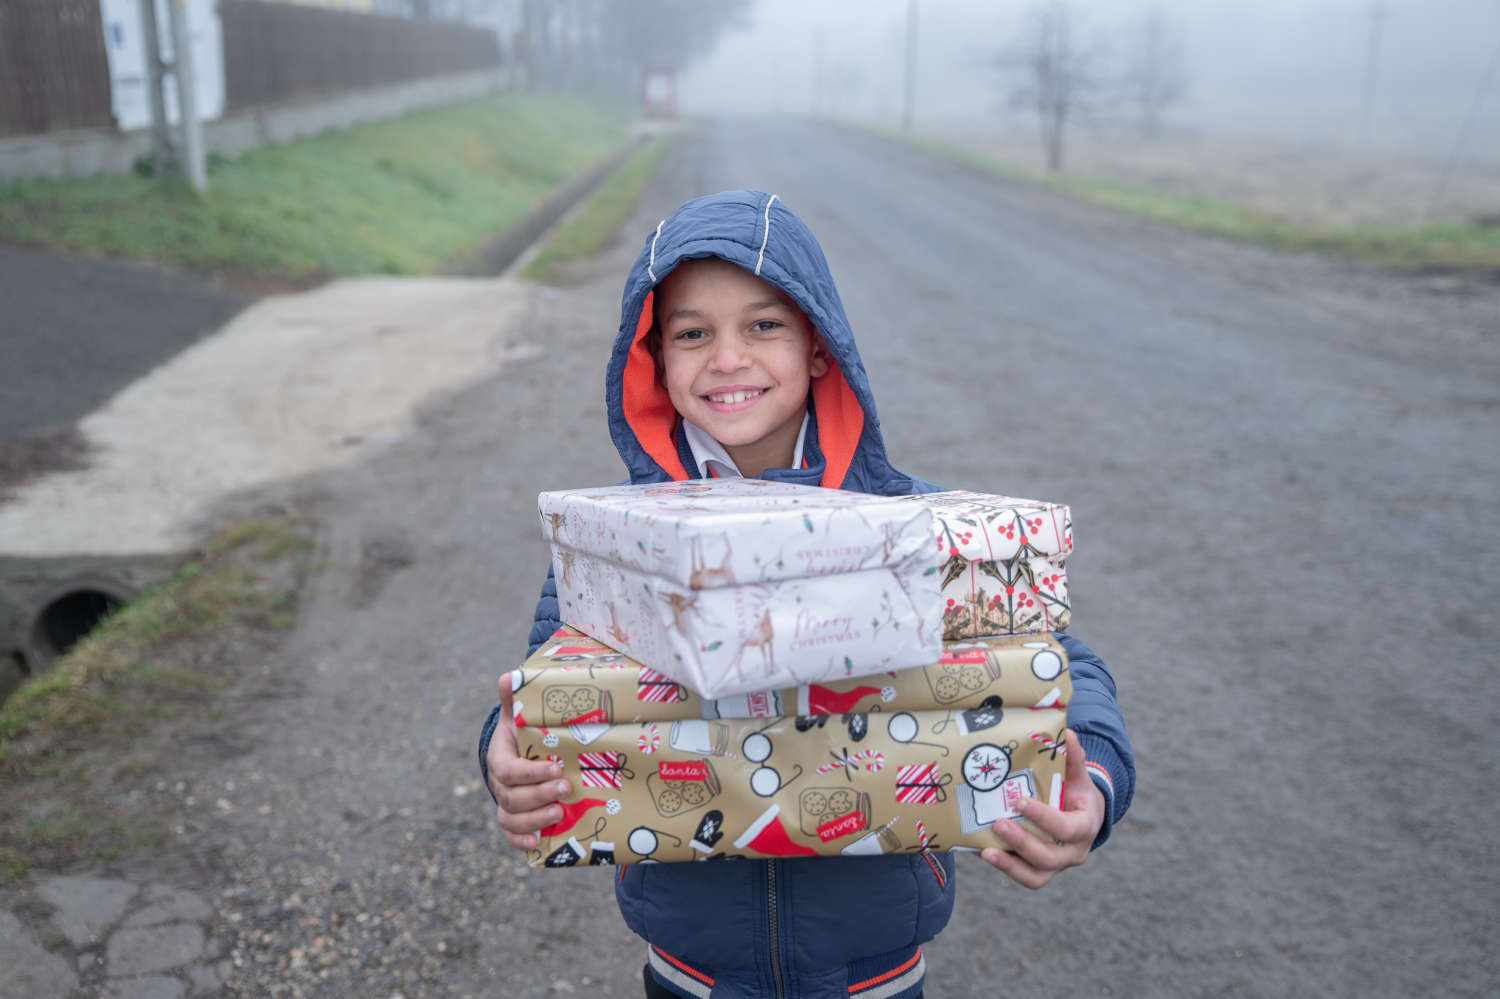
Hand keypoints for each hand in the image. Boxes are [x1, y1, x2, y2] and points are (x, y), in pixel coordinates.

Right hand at [487, 673, 570, 850]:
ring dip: (534, 819)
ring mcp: (506, 802)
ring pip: (511, 817)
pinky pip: (510, 835)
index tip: (555, 767)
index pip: (509, 770)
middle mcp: (500, 783)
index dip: (530, 773)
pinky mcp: (514, 818)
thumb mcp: (520, 714)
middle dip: (539, 795)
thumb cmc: (524, 732)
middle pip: (512, 796)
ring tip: (560, 813)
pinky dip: (521, 841)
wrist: (518, 751)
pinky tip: (538, 843)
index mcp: (500, 757)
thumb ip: (516, 698)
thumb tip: (508, 677)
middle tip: (565, 787)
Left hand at [980, 729, 1102, 888]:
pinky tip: (981, 851)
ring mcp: (1057, 866)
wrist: (1083, 816)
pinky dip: (1003, 866)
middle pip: (1050, 857)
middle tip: (998, 824)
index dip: (1044, 818)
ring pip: (1036, 877)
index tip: (1020, 803)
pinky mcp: (1040, 871)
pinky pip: (1023, 876)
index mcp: (1085, 826)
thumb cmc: (1077, 792)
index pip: (1068, 828)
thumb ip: (1073, 757)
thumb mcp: (1078, 775)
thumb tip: (1068, 733)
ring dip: (1009, 866)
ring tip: (986, 851)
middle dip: (1023, 843)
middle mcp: (1073, 852)